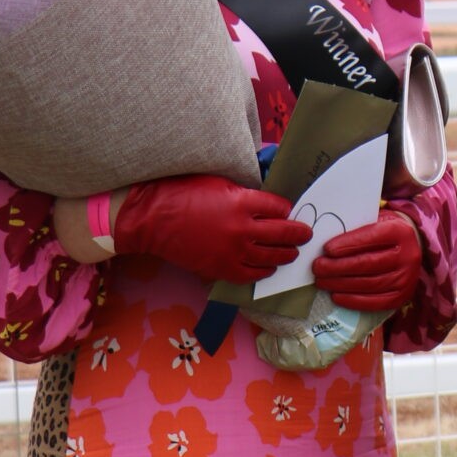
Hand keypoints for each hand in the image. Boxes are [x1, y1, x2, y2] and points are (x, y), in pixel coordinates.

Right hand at [113, 175, 311, 285]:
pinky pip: (252, 275)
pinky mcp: (222, 269)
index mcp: (242, 202)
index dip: (286, 209)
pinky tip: (268, 267)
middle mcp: (242, 229)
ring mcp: (233, 252)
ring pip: (273, 257)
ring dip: (286, 254)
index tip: (287, 210)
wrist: (151, 218)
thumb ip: (244, 192)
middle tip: (306, 234)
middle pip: (284, 234)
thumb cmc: (181, 193)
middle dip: (299, 234)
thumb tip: (264, 200)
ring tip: (292, 252)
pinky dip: (264, 271)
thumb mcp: (218, 181)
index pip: (280, 207)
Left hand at [316, 208, 422, 313]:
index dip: (347, 245)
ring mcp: (406, 278)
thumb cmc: (384, 232)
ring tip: (322, 281)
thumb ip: (355, 229)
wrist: (410, 247)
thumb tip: (326, 246)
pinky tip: (336, 296)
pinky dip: (353, 301)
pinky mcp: (402, 297)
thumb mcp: (374, 221)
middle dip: (338, 267)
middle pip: (368, 263)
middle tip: (318, 267)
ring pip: (369, 284)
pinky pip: (375, 303)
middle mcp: (408, 255)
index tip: (327, 250)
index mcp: (400, 231)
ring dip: (341, 284)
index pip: (371, 238)